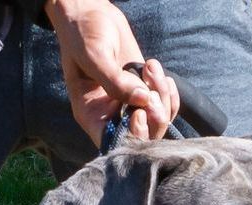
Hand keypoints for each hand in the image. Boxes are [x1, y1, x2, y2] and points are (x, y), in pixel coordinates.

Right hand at [45, 0, 178, 145]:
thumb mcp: (94, 56)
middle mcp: (110, 115)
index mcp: (91, 116)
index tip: (139, 113)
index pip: (114, 142)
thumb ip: (114, 80)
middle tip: (151, 87)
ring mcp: (129, 104)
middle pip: (141, 136)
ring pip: (157, 120)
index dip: (132, 136)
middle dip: (154, 116)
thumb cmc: (82, 35)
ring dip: (162, 97)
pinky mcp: (143, 90)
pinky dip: (168, 92)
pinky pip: (164, 105)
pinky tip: (158, 72)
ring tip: (151, 68)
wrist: (91, 14)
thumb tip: (142, 99)